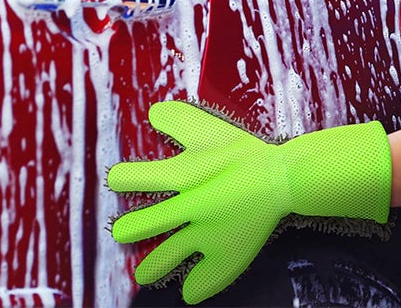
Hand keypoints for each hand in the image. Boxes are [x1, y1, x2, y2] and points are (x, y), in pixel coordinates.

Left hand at [108, 101, 390, 303]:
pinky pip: (199, 283)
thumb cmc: (246, 153)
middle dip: (128, 229)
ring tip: (143, 274)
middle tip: (123, 232)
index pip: (136, 178)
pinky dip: (193, 287)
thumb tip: (153, 111)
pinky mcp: (225, 257)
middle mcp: (190, 207)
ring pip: (164, 257)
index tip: (117, 180)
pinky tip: (189, 289)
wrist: (283, 178)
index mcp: (185, 175)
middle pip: (142, 225)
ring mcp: (206, 236)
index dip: (123, 179)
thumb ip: (181, 120)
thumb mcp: (211, 131)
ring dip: (151, 267)